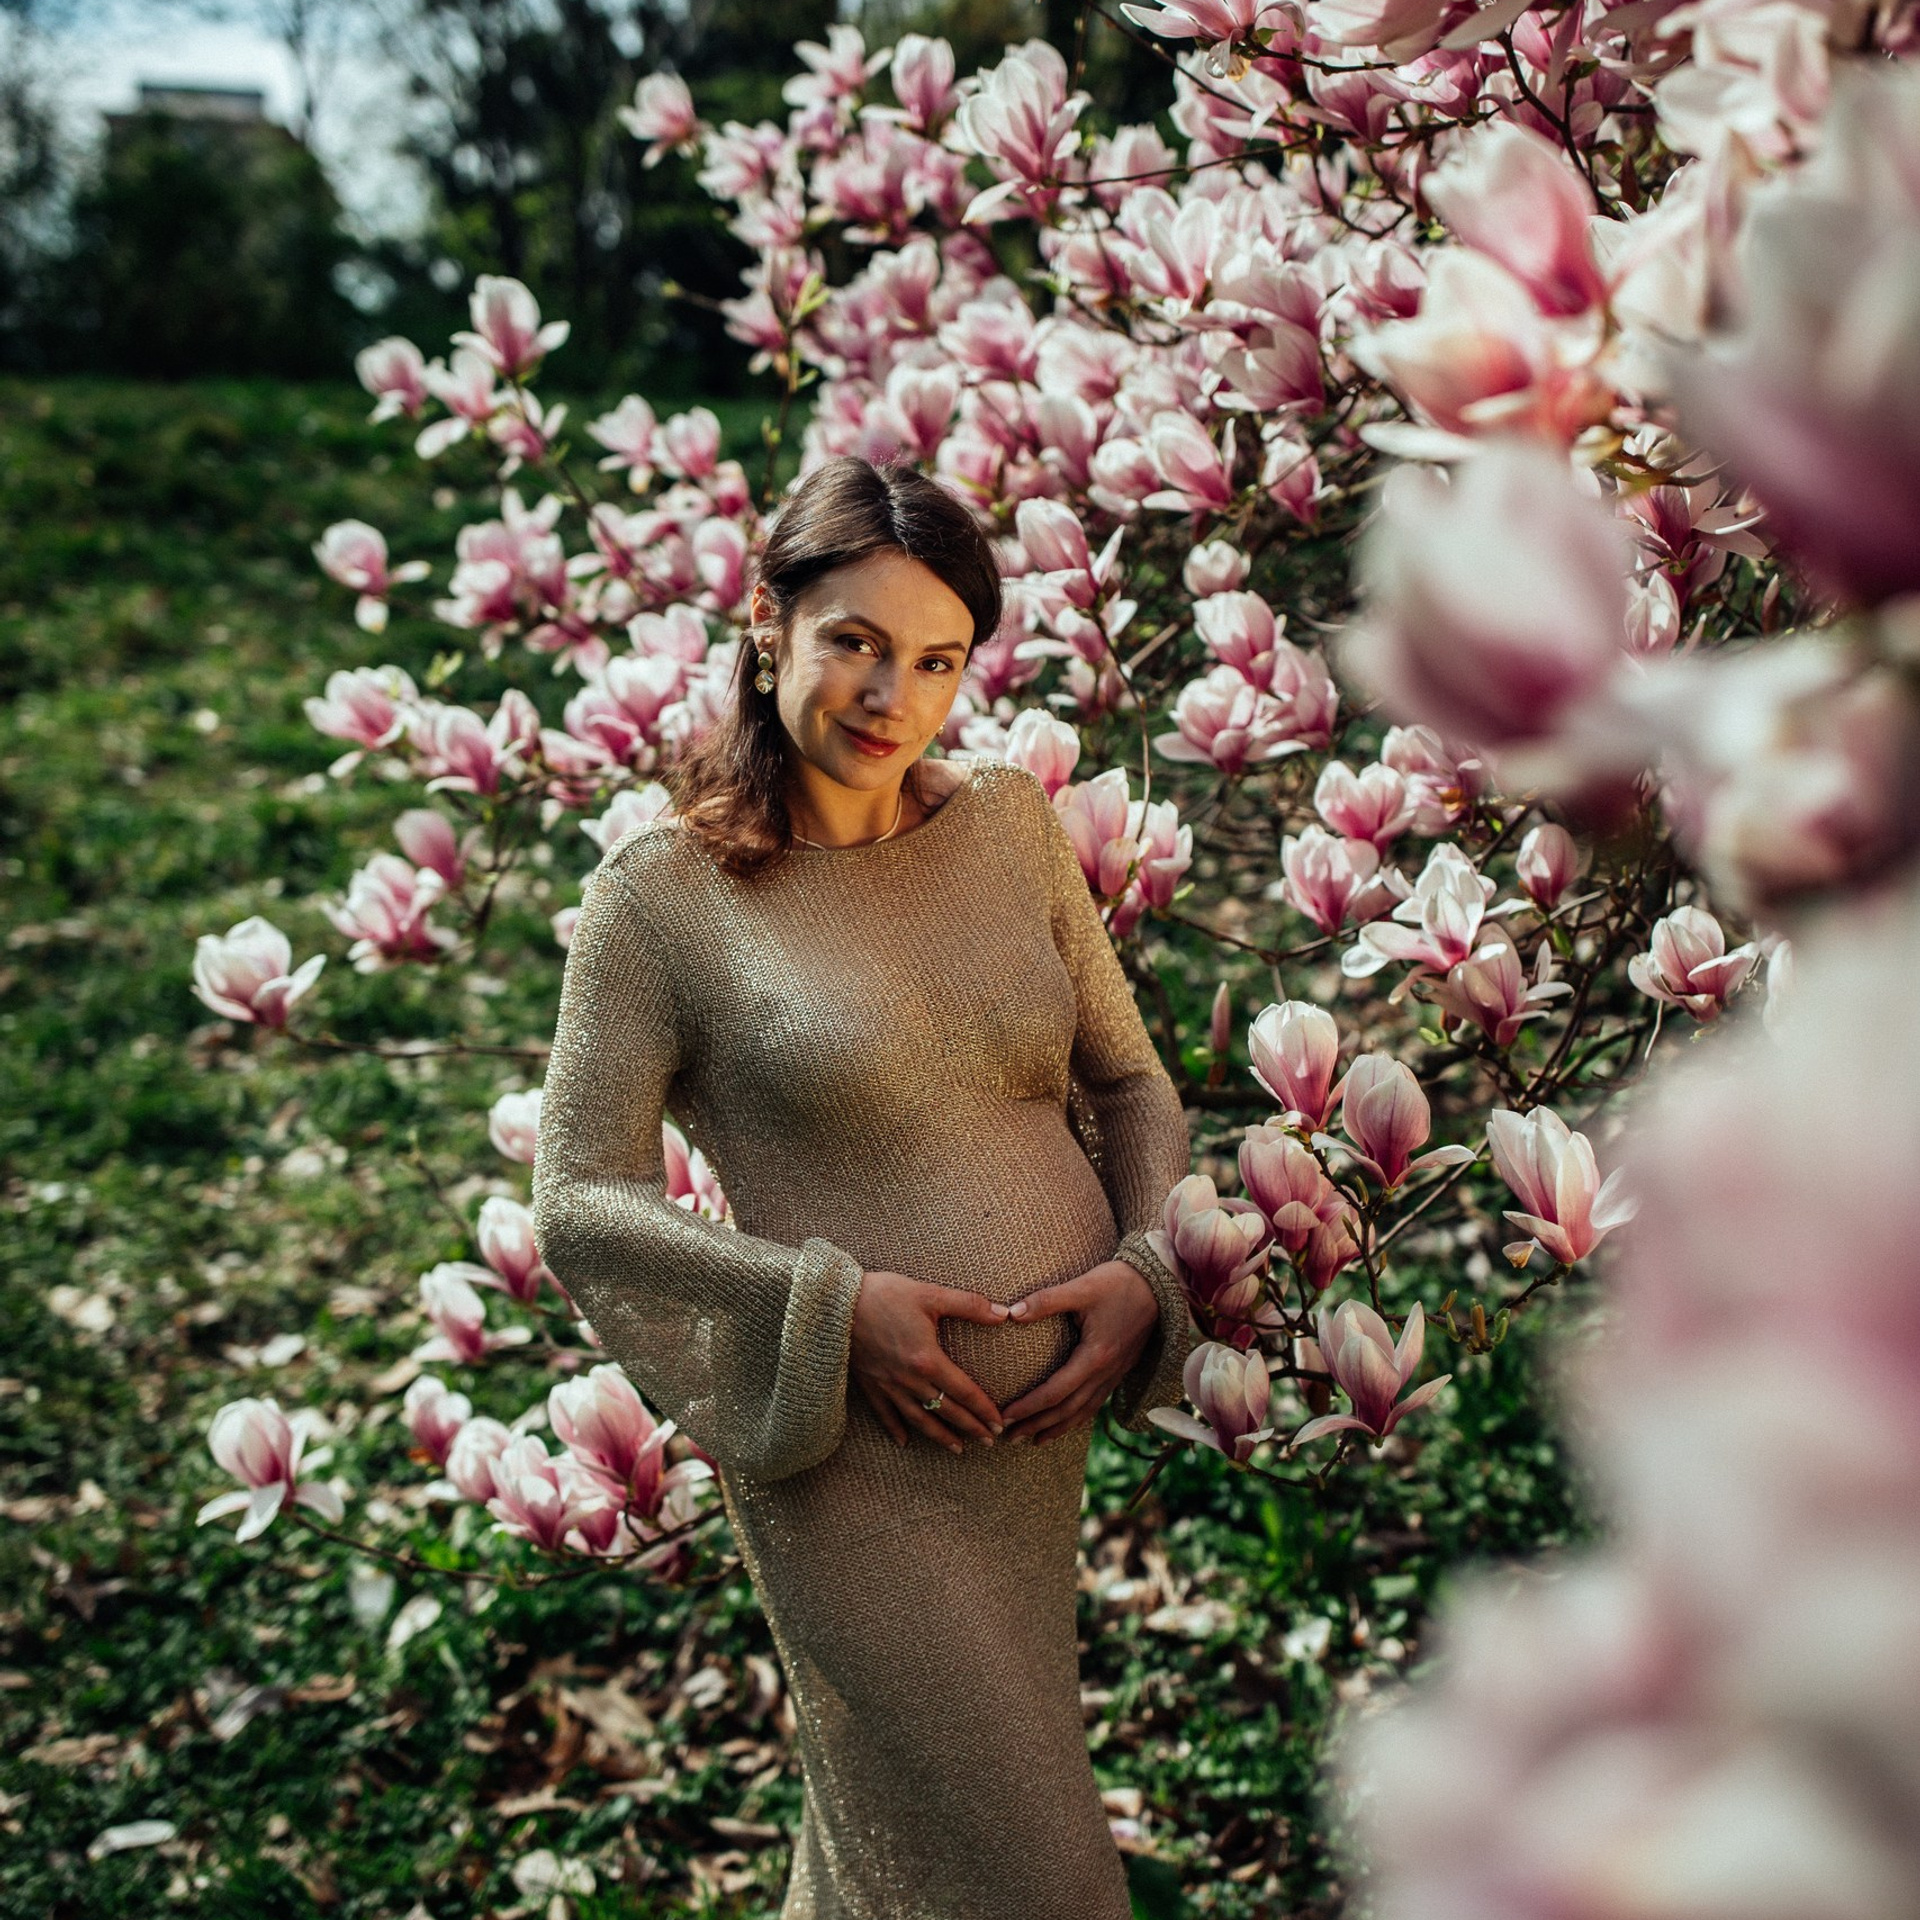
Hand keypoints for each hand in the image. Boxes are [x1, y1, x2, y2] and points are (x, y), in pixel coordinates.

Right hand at [849, 1270, 1008, 1453]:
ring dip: (940, 1436)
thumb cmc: (884, 1295)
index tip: (998, 1424)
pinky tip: (905, 1443)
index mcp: (928, 1360)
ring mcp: (888, 1385)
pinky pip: (885, 1414)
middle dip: (970, 1427)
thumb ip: (969, 1305)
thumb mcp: (930, 1294)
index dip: (983, 1410)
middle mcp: (909, 1380)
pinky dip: (896, 1429)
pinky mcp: (869, 1384)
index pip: (964, 1392)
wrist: (836, 1304)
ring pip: (919, 1419)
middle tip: (989, 1442)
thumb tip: (1003, 1314)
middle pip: (946, 1410)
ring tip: (957, 1449)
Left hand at [998, 1259, 1158, 1444]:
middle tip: (1010, 1437)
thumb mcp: (1082, 1287)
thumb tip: (1010, 1313)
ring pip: (1084, 1411)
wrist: (1159, 1284)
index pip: (1055, 1392)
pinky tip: (1067, 1420)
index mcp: (1095, 1356)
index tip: (1005, 1415)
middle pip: (1067, 1410)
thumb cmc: (1119, 1283)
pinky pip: (1096, 1402)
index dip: (1029, 1407)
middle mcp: (1106, 1372)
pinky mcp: (1120, 1369)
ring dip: (1058, 1428)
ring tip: (1036, 1440)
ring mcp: (1115, 1374)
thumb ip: (1046, 1301)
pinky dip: (1078, 1417)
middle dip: (1038, 1425)